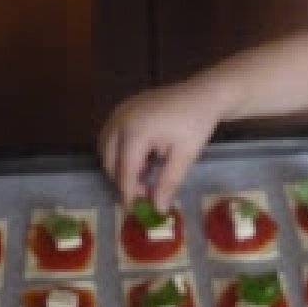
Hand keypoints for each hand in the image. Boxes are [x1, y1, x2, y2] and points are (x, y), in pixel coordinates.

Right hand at [98, 80, 223, 208]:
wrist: (202, 94)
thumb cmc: (196, 124)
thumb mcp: (184, 157)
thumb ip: (167, 183)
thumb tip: (157, 209)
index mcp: (136, 132)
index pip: (124, 171)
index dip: (128, 194)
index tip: (134, 211)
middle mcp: (121, 121)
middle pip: (109, 161)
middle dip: (123, 180)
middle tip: (144, 193)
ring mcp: (119, 112)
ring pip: (105, 148)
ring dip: (118, 166)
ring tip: (143, 175)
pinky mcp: (122, 109)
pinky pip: (110, 135)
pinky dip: (118, 151)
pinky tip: (140, 158)